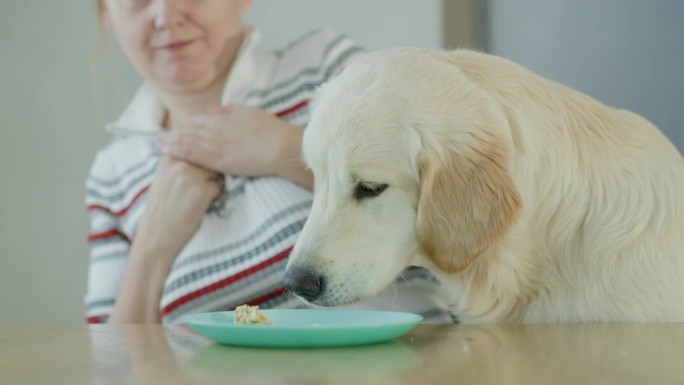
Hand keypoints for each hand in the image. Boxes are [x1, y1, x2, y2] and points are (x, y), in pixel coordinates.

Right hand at [133, 155, 220, 258]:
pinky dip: (213, 197)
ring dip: (211, 183)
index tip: (196, 172)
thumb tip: (198, 152)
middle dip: (208, 171)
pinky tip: (199, 206)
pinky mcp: (202, 190)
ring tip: (195, 197)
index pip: (196, 147)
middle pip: (207, 159)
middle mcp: (180, 163)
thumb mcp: (163, 178)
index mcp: (169, 157)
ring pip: (215, 172)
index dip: (201, 159)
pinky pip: (219, 188)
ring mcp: (192, 176)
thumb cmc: (161, 208)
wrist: (156, 234)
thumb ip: (178, 163)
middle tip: (195, 189)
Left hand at [157, 105, 302, 177]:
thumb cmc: (270, 130)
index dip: (187, 126)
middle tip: (162, 139)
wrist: (280, 147)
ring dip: (171, 142)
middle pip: (189, 129)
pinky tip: (166, 151)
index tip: (179, 130)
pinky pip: (191, 153)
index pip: (199, 120)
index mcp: (224, 117)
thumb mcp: (248, 112)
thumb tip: (212, 110)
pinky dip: (176, 150)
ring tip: (159, 146)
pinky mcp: (216, 158)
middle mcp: (215, 128)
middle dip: (175, 134)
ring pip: (186, 140)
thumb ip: (228, 111)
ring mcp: (214, 143)